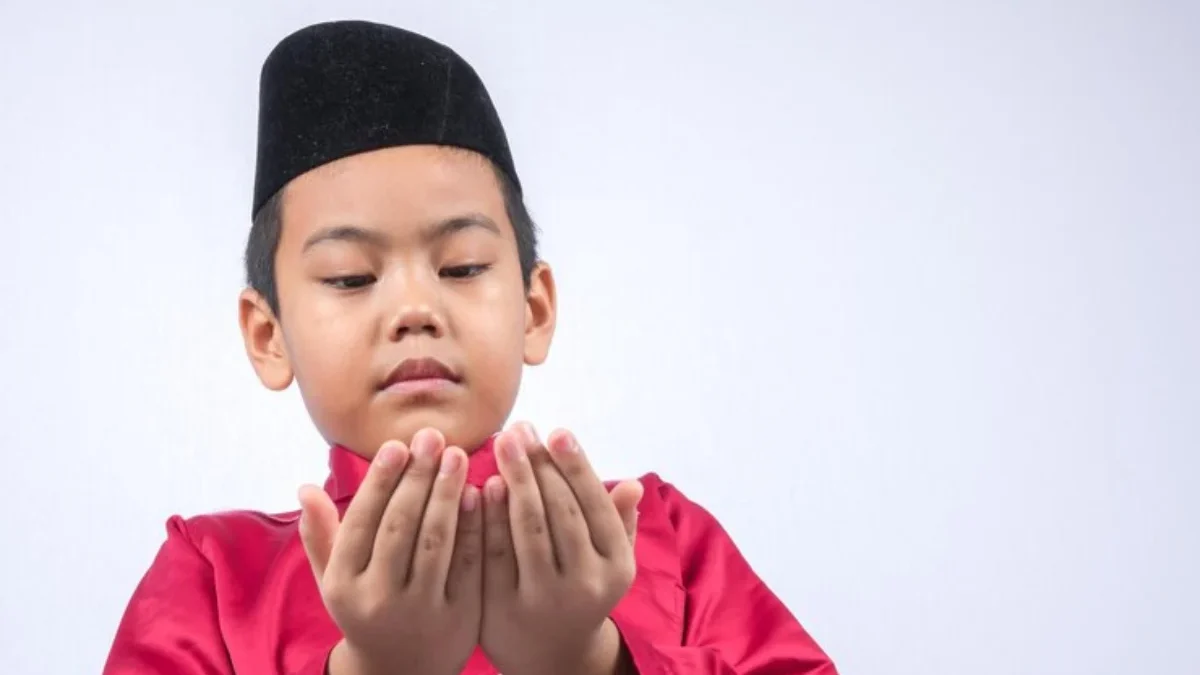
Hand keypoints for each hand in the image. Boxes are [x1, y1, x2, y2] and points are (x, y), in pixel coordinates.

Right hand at [297, 429, 482, 674]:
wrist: (401, 673)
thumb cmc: (366, 610)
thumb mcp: (334, 580)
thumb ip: (320, 535)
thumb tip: (305, 487)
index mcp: (344, 584)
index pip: (362, 521)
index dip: (380, 480)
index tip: (397, 443)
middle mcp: (379, 598)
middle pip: (400, 525)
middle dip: (417, 476)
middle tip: (432, 436)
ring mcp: (420, 609)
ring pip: (435, 541)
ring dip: (447, 493)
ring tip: (457, 455)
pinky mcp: (460, 617)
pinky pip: (469, 562)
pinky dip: (475, 525)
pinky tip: (481, 492)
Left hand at [480, 424, 641, 674]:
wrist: (551, 658)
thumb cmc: (582, 591)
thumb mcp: (611, 563)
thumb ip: (620, 522)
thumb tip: (635, 484)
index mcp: (616, 566)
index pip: (594, 505)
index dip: (575, 465)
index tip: (556, 431)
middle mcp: (585, 584)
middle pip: (559, 511)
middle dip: (539, 464)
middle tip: (520, 429)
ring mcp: (544, 598)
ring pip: (528, 528)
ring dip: (515, 480)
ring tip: (503, 445)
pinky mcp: (503, 609)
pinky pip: (494, 552)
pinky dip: (488, 515)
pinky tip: (482, 485)